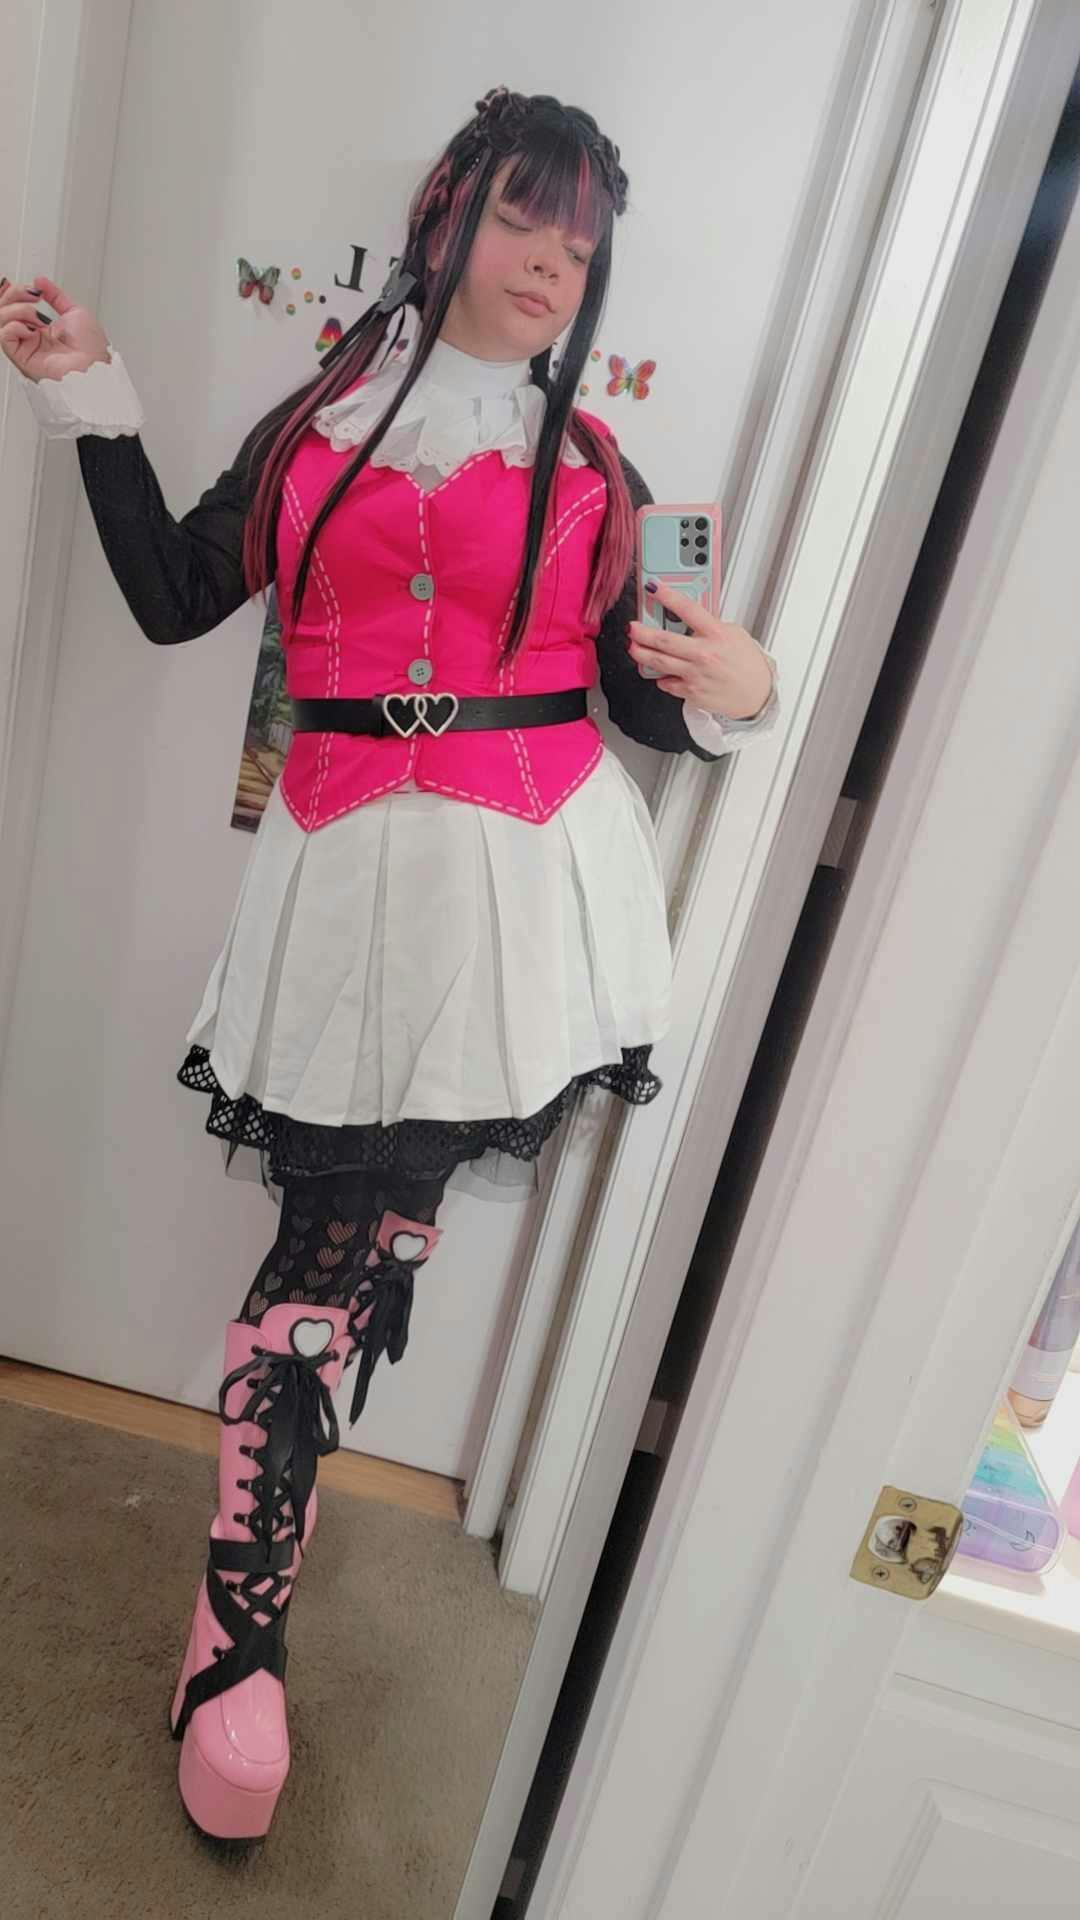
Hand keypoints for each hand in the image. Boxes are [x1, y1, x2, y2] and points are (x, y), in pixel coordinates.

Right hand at [0, 272, 110, 383]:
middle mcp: (29, 337)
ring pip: (1, 319)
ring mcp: (25, 347)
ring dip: (18, 309)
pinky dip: (15, 326)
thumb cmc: (91, 349)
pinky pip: (4, 336)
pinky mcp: (22, 357)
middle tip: (33, 294)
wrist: (95, 366)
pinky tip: (32, 329)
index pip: (13, 306)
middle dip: (15, 294)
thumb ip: (55, 296)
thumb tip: (40, 281)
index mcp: (39, 328)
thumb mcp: (74, 312)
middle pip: (4, 309)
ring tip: (38, 316)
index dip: (13, 292)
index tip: (29, 287)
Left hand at [627, 579, 773, 719]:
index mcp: (716, 634)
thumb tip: (688, 617)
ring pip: (659, 662)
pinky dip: (661, 677)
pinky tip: (660, 672)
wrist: (756, 694)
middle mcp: (704, 654)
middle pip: (664, 640)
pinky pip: (667, 683)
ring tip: (633, 647)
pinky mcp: (691, 692)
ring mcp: (695, 674)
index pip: (688, 610)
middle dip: (642, 632)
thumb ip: (710, 624)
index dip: (668, 596)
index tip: (654, 588)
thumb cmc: (747, 664)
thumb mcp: (734, 634)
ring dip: (641, 653)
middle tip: (632, 627)